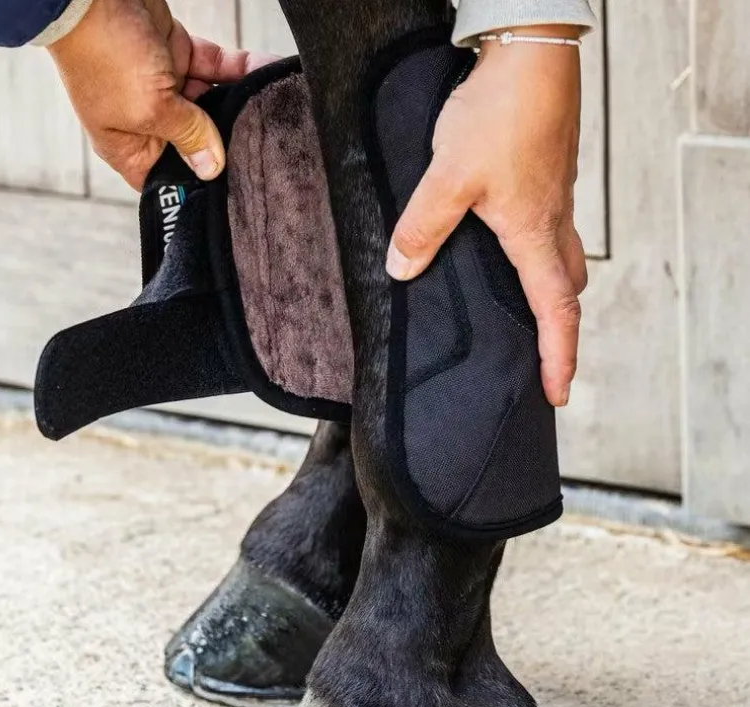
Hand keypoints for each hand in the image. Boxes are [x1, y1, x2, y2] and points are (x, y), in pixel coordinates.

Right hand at [47, 0, 275, 189]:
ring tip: (270, 113)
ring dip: (238, 105)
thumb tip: (211, 168)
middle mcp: (146, 120)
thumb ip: (188, 137)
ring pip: (210, 105)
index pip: (166, 180)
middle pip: (195, 144)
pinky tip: (264, 75)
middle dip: (226, 145)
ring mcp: (163, 87)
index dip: (194, 186)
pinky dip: (238, 71)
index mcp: (127, 145)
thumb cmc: (102, 52)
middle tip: (261, 152)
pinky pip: (215, 70)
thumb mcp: (150, 108)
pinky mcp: (178, 55)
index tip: (230, 190)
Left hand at [386, 27, 585, 406]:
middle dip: (558, 329)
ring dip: (549, 291)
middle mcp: (550, 222)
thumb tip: (401, 269)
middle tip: (544, 355)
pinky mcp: (543, 175)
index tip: (557, 392)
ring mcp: (551, 197)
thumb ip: (423, 227)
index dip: (558, 356)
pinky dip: (535, 253)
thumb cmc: (502, 113)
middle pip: (565, 289)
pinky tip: (505, 248)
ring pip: (559, 258)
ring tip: (524, 312)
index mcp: (533, 234)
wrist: (530, 54)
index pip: (555, 312)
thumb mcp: (449, 177)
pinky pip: (546, 228)